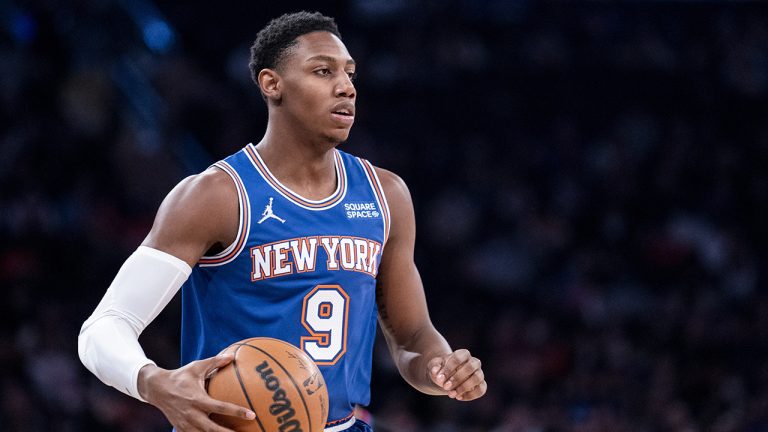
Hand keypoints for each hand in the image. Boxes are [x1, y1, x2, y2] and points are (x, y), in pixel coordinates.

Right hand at [138, 353, 255, 430]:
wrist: (157, 389)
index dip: (237, 412)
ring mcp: (185, 424)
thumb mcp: (197, 367)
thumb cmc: (180, 376)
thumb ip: (215, 362)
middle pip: (213, 429)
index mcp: (198, 399)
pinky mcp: (180, 429)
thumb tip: (231, 356)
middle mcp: (191, 414)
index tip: (252, 414)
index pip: (221, 407)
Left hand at [427, 349, 486, 400]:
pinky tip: (458, 397)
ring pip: (478, 378)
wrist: (446, 378)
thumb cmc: (441, 369)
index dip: (449, 368)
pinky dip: (470, 395)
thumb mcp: (434, 366)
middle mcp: (474, 362)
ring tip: (451, 394)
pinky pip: (481, 390)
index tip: (440, 378)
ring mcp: (479, 373)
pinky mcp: (481, 385)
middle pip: (471, 367)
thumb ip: (434, 367)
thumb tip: (436, 371)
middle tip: (445, 386)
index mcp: (463, 354)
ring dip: (464, 387)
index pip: (459, 357)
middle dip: (457, 378)